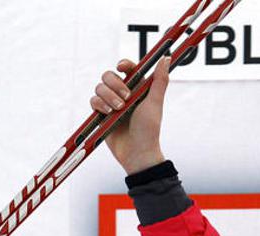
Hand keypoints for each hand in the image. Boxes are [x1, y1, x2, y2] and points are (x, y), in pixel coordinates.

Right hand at [90, 57, 170, 174]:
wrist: (137, 153)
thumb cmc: (149, 130)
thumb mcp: (155, 104)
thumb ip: (159, 81)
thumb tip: (166, 59)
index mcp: (138, 89)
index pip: (128, 69)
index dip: (124, 64)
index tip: (122, 67)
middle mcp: (124, 94)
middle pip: (109, 75)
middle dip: (115, 84)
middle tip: (126, 99)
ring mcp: (111, 103)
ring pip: (99, 87)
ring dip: (108, 96)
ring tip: (118, 110)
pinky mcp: (101, 114)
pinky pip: (93, 100)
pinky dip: (99, 105)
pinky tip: (108, 114)